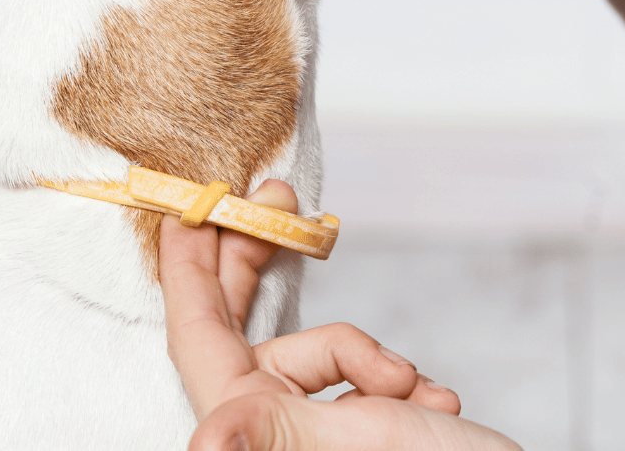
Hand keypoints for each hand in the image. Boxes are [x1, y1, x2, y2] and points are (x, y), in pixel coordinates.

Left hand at [160, 180, 520, 449]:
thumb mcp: (355, 445)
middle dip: (262, 260)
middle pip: (246, 329)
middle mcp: (271, 431)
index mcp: (250, 431)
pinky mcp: (356, 433)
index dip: (186, 270)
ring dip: (373, 357)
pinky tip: (438, 410)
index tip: (188, 209)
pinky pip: (364, 381)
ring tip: (417, 391)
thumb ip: (276, 430)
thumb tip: (208, 445)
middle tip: (277, 198)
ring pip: (324, 354)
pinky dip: (404, 384)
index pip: (198, 335)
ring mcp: (313, 433)